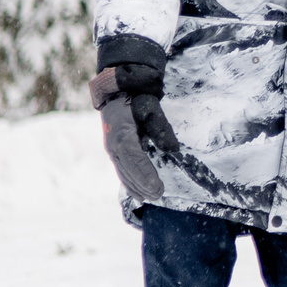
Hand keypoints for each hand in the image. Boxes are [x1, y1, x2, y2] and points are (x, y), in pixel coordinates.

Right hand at [91, 66, 177, 199]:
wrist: (117, 90)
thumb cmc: (136, 98)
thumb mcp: (150, 108)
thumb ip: (161, 128)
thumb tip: (174, 150)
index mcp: (122, 135)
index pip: (134, 159)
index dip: (145, 175)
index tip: (157, 187)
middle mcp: (113, 145)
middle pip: (128, 171)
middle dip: (143, 185)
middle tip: (160, 195)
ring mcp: (111, 150)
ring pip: (124, 174)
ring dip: (138, 187)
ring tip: (153, 197)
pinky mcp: (114, 152)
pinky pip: (121, 171)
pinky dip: (130, 184)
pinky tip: (139, 194)